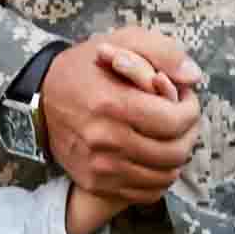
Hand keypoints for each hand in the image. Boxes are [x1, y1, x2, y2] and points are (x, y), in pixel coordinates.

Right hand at [57, 42, 180, 233]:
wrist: (41, 99)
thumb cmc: (86, 67)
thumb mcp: (121, 40)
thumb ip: (162, 52)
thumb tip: (193, 77)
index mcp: (111, 103)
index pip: (173, 122)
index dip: (191, 111)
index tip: (186, 101)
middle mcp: (104, 140)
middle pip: (173, 152)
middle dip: (189, 134)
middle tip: (182, 120)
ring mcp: (99, 166)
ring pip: (164, 176)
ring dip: (177, 157)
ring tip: (170, 137)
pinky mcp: (96, 182)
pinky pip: (146, 192)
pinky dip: (160, 178)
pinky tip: (155, 158)